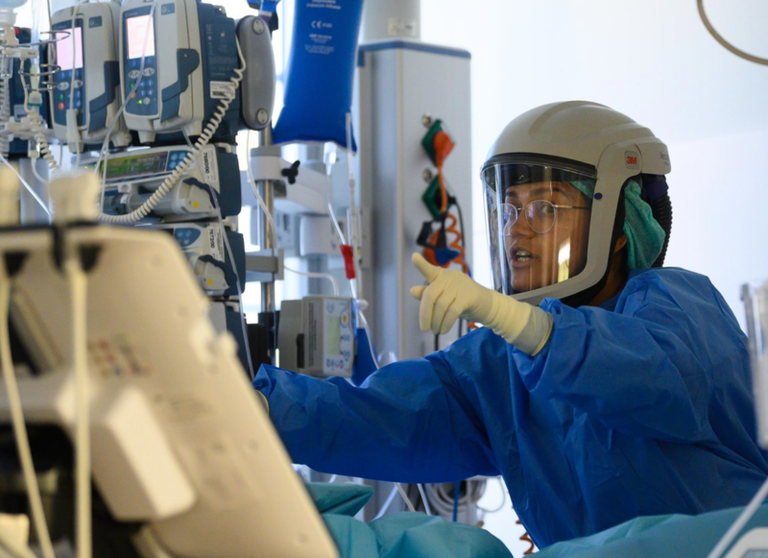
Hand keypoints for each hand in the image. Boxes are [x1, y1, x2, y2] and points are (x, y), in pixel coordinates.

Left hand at [409, 253, 552, 354]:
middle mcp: (450, 277)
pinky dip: (446, 323)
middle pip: (430, 295)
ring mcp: (460, 285)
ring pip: (441, 306)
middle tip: (424, 329)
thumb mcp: (443, 297)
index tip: (414, 257)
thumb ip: (428, 294)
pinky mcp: (469, 296)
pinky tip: (443, 330)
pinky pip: (452, 311)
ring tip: (435, 331)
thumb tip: (412, 290)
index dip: (421, 264)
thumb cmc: (461, 300)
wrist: (487, 305)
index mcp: (441, 275)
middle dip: (425, 314)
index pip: (429, 270)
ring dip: (436, 322)